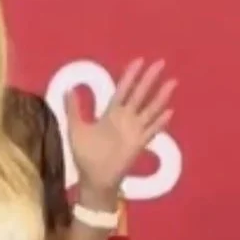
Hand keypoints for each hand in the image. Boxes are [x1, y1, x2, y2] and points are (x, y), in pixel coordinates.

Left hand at [65, 58, 176, 199]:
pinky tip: (170, 112)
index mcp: (111, 113)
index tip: (139, 61)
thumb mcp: (76, 129)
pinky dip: (160, 122)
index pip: (123, 90)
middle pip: (140, 94)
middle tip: (160, 62)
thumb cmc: (85, 155)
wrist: (93, 178)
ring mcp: (134, 131)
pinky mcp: (138, 144)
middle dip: (149, 79)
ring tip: (172, 83)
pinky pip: (151, 131)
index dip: (131, 76)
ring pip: (150, 109)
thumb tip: (68, 89)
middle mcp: (125, 119)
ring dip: (161, 97)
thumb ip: (73, 109)